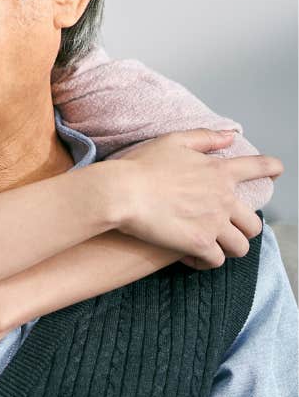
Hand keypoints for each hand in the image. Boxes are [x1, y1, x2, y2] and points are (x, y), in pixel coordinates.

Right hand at [114, 129, 281, 266]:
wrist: (121, 192)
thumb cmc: (141, 166)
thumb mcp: (173, 141)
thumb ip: (205, 138)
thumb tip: (230, 136)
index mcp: (219, 172)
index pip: (259, 168)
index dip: (271, 169)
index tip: (276, 172)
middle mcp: (223, 199)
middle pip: (253, 223)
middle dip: (244, 228)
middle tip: (227, 229)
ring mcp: (213, 223)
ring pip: (240, 246)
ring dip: (229, 248)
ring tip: (212, 247)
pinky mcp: (198, 244)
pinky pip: (216, 261)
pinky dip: (206, 261)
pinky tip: (191, 257)